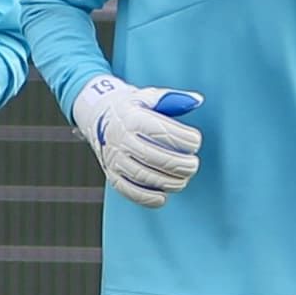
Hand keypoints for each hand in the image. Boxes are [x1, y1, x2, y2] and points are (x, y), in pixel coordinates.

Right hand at [71, 73, 205, 208]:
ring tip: (182, 180)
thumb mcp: (150, 97)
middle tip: (193, 165)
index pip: (161, 132)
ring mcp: (114, 158)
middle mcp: (121, 139)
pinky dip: (147, 198)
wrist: (99, 117)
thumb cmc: (132, 108)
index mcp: (132, 118)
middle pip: (154, 157)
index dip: (184, 139)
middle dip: (180, 164)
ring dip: (168, 182)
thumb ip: (174, 99)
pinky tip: (163, 197)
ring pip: (143, 176)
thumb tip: (196, 101)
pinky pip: (128, 190)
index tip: (195, 141)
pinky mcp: (111, 174)